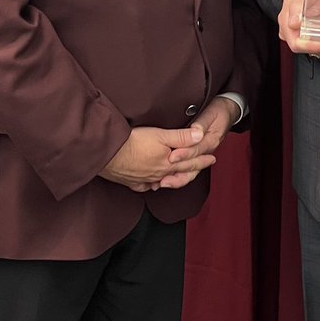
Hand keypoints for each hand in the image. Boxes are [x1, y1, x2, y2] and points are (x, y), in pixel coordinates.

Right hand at [99, 124, 214, 192]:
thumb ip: (182, 136)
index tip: (212, 159)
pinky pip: (144, 186)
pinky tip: (152, 184)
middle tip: (203, 167)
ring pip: (163, 181)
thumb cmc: (134, 143)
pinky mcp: (130, 180)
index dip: (202, 159)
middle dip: (192, 169)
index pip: (190, 162)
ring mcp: (144, 179)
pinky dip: (151, 185)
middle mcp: (158, 174)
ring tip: (178, 177)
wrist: (107, 153)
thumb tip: (201, 135)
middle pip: (179, 172)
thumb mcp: (161, 135)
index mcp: (168, 163)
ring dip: (173, 179)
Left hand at [161, 96, 239, 189]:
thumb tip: (196, 130)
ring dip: (177, 178)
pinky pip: (188, 170)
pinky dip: (177, 176)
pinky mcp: (197, 156)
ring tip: (162, 182)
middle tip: (163, 175)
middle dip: (177, 171)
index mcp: (210, 140)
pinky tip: (165, 179)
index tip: (172, 156)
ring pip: (191, 172)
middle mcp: (207, 151)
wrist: (226, 113)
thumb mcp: (211, 114)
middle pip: (192, 165)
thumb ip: (202, 123)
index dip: (184, 153)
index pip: (196, 150)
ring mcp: (202, 155)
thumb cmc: (218, 112)